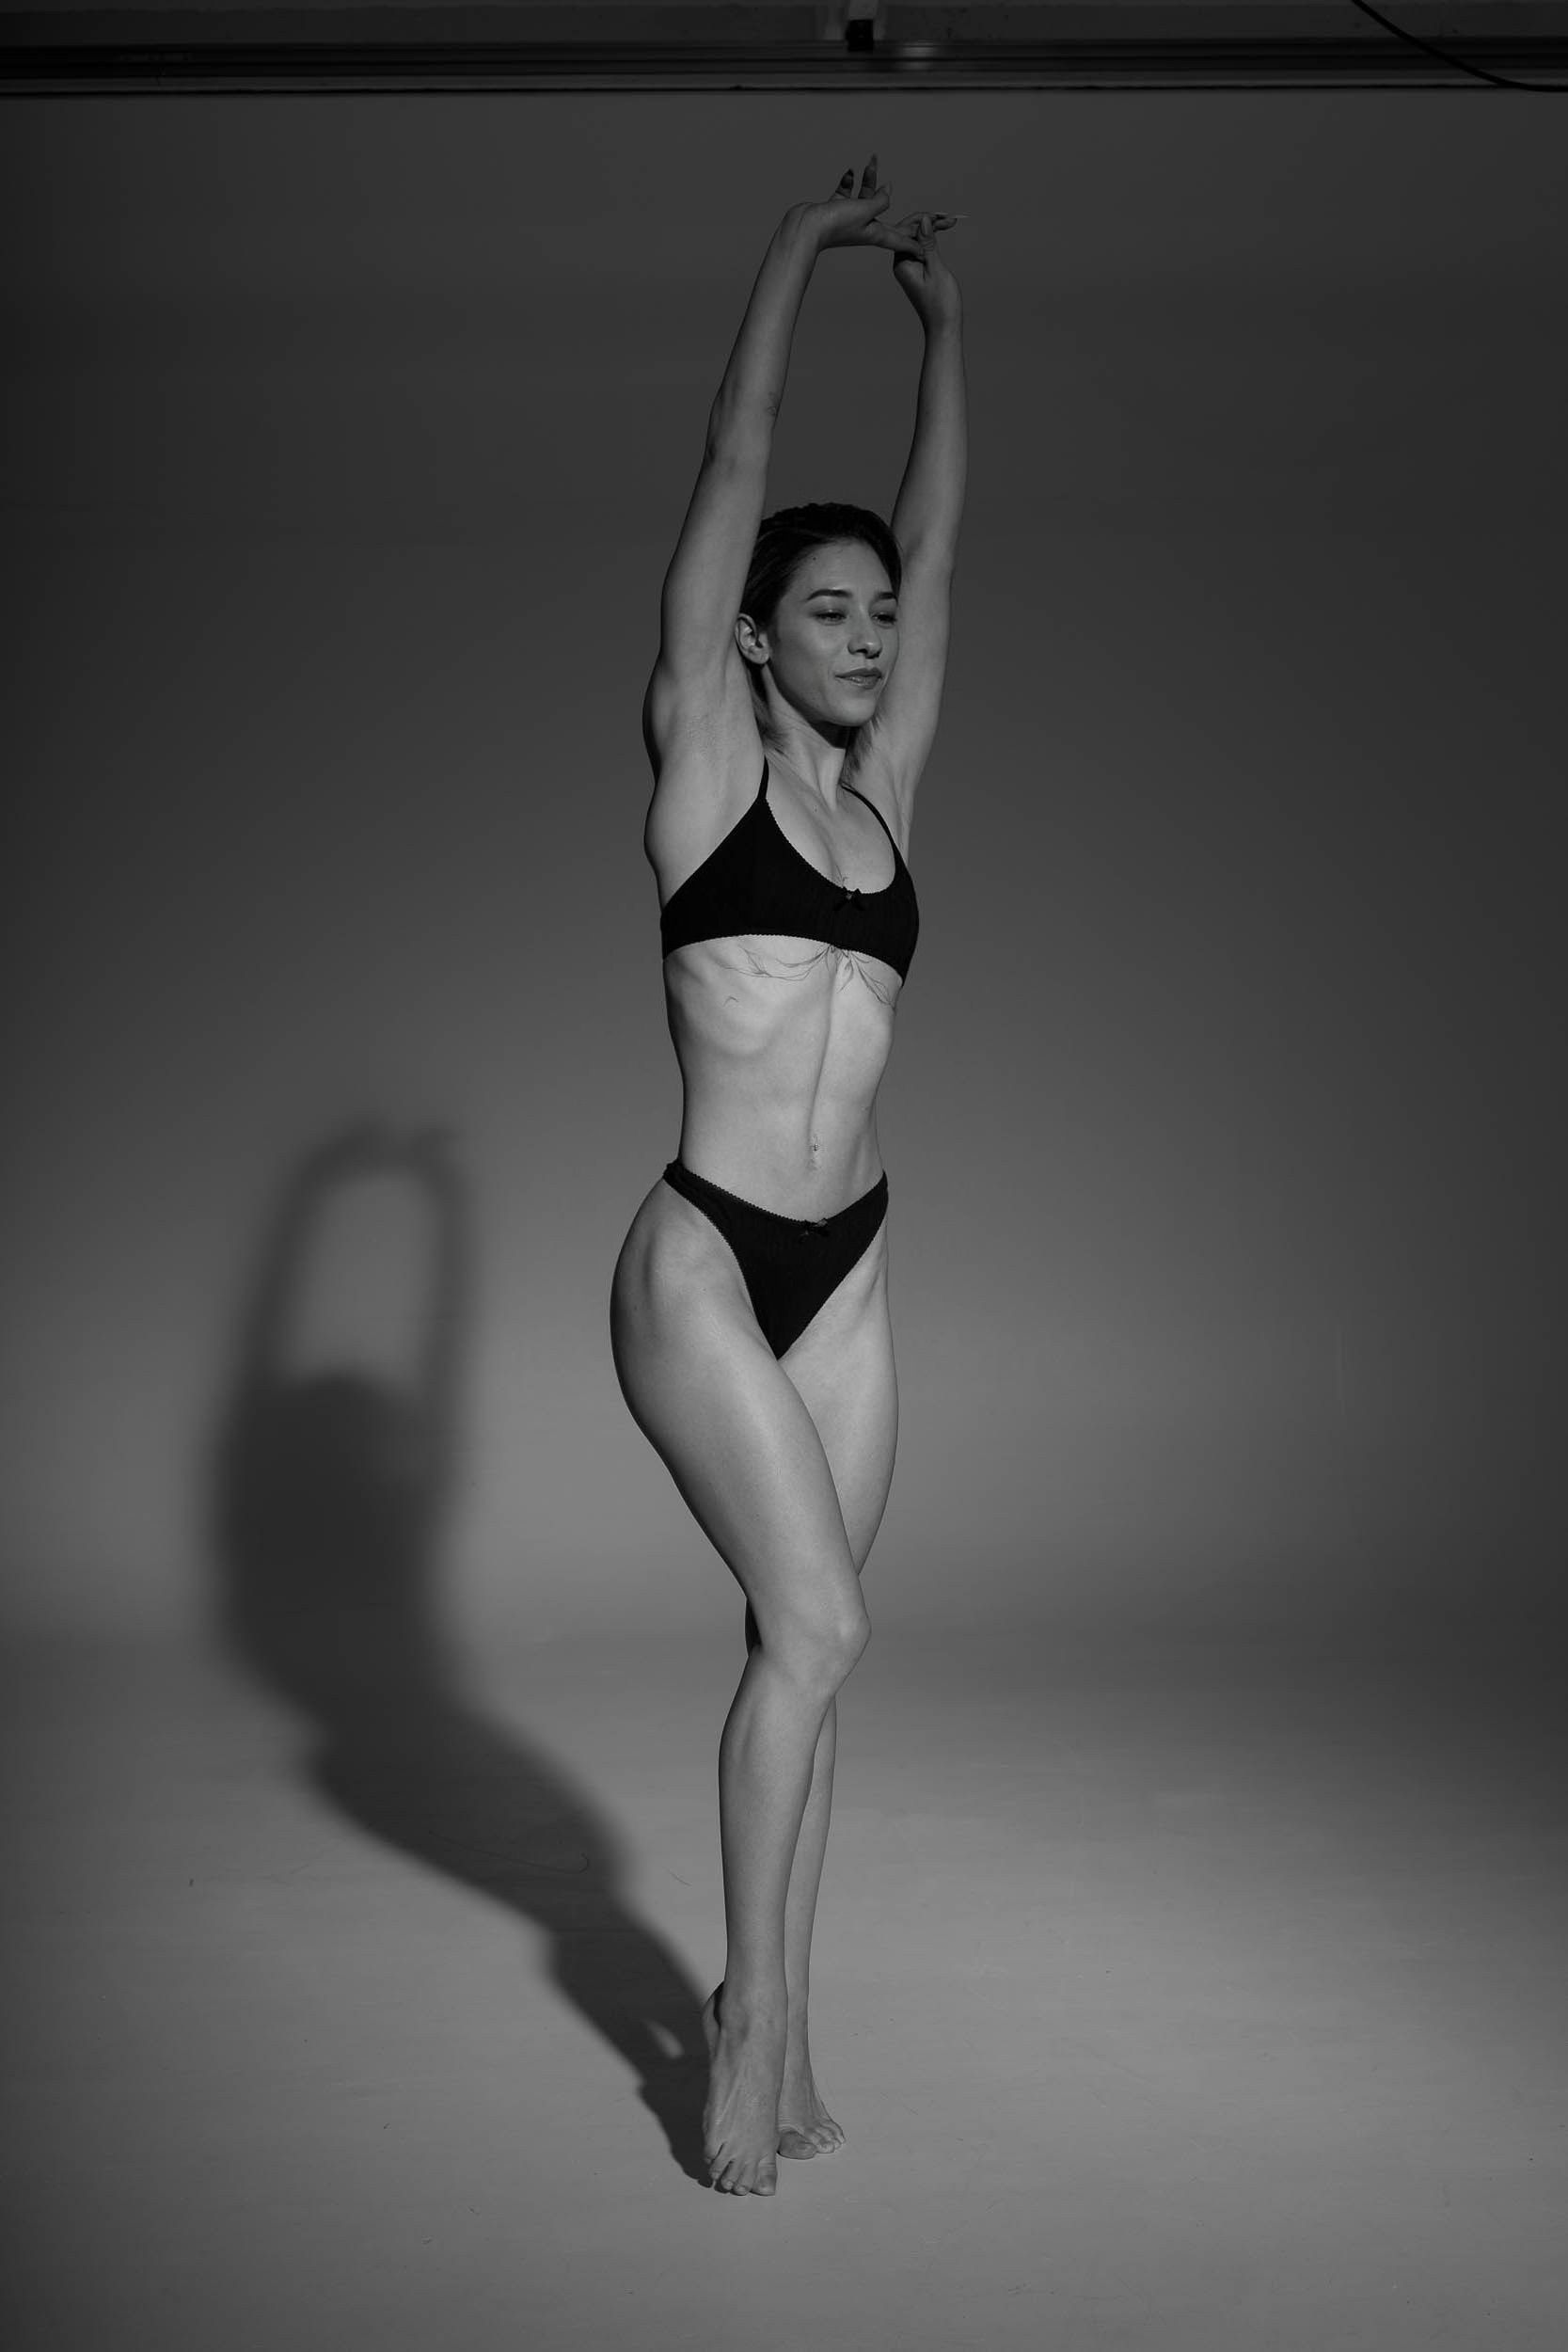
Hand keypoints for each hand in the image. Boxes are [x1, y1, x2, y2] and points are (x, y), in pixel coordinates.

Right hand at [797, 154, 956, 261]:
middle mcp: (865, 227)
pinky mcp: (836, 210)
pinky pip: (847, 194)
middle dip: (905, 206)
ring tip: (872, 159)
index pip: (903, 239)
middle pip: (890, 213)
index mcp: (876, 233)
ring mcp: (850, 219)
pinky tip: (850, 171)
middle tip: (925, 208)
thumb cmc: (835, 223)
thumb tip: (888, 191)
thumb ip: (880, 200)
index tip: (930, 247)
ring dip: (869, 179)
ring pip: (866, 197)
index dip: (918, 241)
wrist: (804, 229)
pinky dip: (849, 182)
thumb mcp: (864, 210)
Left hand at [890, 212, 962, 328]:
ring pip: (917, 238)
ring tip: (950, 221)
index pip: (907, 231)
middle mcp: (900, 263)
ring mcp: (907, 266)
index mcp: (901, 263)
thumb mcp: (936, 269)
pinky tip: (942, 231)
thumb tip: (923, 220)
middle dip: (929, 222)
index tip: (943, 216)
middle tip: (950, 218)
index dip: (925, 219)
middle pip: (910, 232)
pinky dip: (932, 240)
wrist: (943, 326)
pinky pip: (921, 248)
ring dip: (932, 228)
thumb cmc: (941, 303)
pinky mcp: (916, 269)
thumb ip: (928, 244)